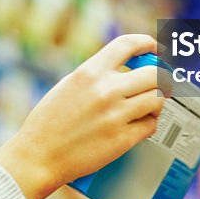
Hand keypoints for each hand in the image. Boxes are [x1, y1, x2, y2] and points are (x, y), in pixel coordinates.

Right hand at [0, 34, 163, 198]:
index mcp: (90, 72)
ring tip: (150, 105)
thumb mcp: (68, 85)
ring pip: (157, 99)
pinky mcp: (122, 140)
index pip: (127, 44)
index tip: (155, 48)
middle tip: (158, 82)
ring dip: (157, 101)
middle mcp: (106, 90)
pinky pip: (150, 125)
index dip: (147, 42)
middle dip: (160, 76)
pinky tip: (142, 123)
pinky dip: (149, 123)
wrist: (39, 156)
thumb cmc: (49, 121)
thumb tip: (126, 69)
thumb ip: (96, 75)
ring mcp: (116, 115)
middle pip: (154, 73)